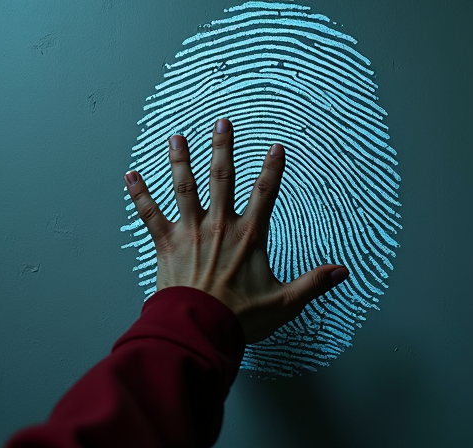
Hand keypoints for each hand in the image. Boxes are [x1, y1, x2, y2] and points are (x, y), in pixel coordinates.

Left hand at [124, 118, 348, 342]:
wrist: (200, 330)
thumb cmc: (240, 317)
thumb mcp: (285, 303)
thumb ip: (314, 283)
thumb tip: (342, 272)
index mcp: (249, 236)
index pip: (264, 193)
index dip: (272, 168)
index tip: (276, 146)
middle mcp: (219, 225)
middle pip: (221, 178)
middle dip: (222, 148)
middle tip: (222, 122)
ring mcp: (190, 231)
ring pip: (185, 187)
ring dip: (180, 160)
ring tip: (177, 137)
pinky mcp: (167, 243)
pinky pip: (150, 214)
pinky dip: (140, 194)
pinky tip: (131, 176)